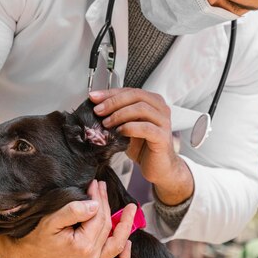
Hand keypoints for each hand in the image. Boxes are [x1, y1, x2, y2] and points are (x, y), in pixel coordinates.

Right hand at [0, 180, 135, 257]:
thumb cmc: (35, 238)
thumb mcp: (51, 220)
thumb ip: (73, 210)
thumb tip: (95, 205)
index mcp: (82, 246)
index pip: (98, 216)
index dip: (98, 197)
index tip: (95, 184)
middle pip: (107, 227)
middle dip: (106, 204)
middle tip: (104, 188)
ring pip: (116, 247)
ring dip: (125, 228)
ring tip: (131, 211)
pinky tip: (128, 245)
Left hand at [89, 88, 193, 205]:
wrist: (158, 167)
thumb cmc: (144, 146)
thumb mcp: (127, 127)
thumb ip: (118, 116)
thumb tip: (97, 109)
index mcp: (152, 102)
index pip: (129, 91)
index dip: (110, 93)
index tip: (94, 97)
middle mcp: (160, 108)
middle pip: (136, 95)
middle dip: (113, 101)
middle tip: (98, 110)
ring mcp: (164, 122)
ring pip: (141, 108)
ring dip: (119, 114)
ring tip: (106, 123)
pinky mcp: (163, 137)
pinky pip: (146, 127)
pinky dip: (130, 128)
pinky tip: (120, 132)